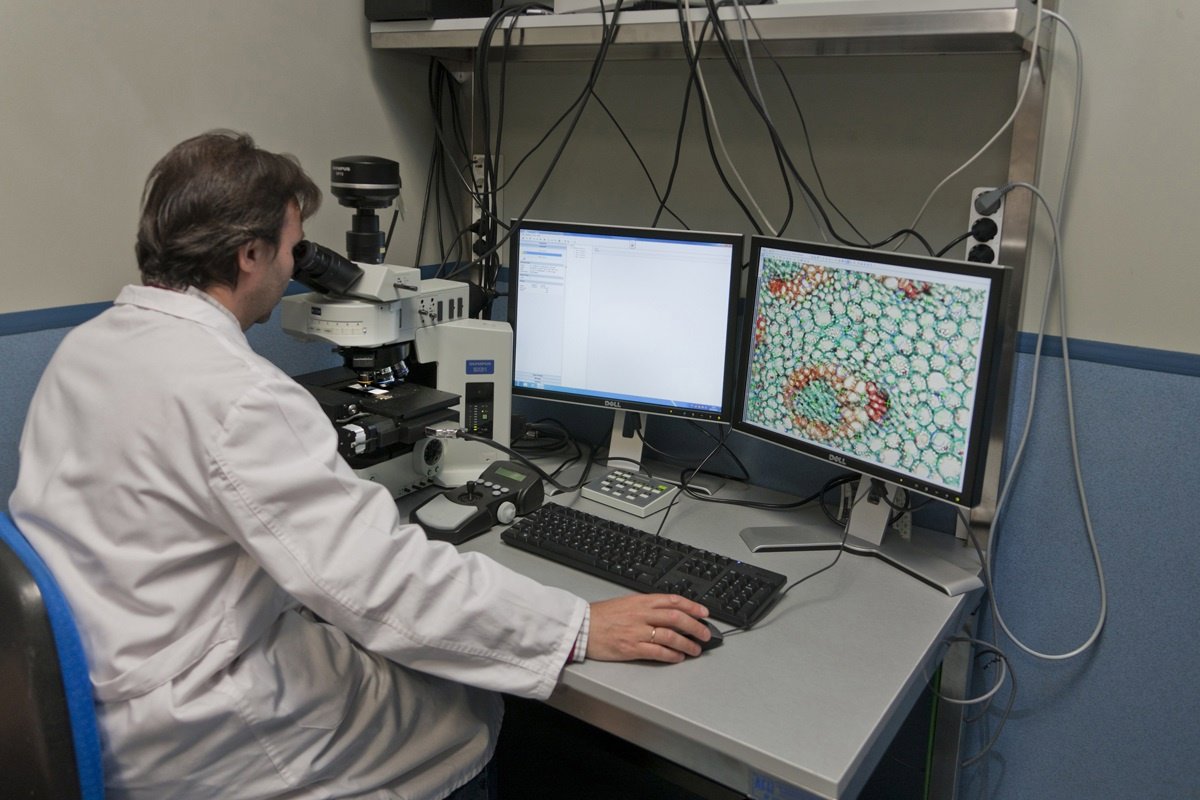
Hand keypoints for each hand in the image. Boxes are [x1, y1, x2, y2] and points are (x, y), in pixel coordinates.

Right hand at [586, 594, 710, 662]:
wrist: (582, 628)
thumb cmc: (601, 616)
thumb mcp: (626, 603)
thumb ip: (646, 606)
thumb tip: (667, 611)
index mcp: (641, 601)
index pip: (673, 600)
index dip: (692, 606)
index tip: (704, 613)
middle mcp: (642, 614)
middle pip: (677, 618)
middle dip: (695, 626)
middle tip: (706, 634)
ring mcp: (638, 631)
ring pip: (671, 636)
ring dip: (687, 643)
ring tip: (696, 649)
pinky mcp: (632, 648)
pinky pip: (658, 651)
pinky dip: (672, 655)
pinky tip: (679, 657)